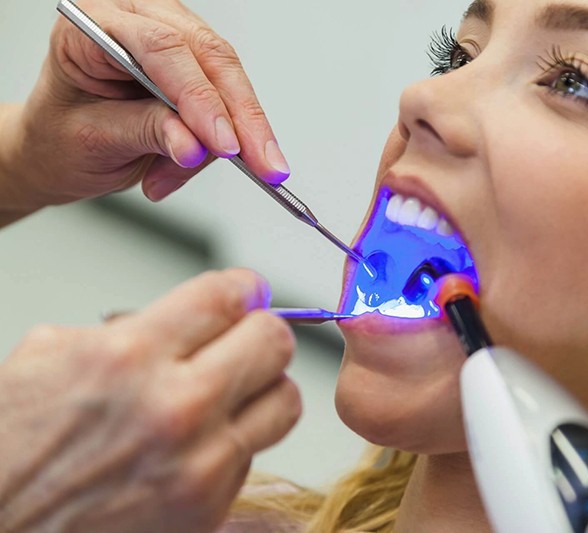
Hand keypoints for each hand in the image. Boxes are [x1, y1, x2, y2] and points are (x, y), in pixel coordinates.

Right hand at [0, 269, 300, 531]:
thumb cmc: (10, 446)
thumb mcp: (50, 354)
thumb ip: (131, 326)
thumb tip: (194, 314)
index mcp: (129, 356)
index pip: (227, 297)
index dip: (243, 287)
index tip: (246, 292)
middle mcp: (175, 408)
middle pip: (274, 342)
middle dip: (259, 331)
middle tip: (243, 337)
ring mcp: (198, 464)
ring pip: (283, 400)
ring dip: (263, 387)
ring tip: (233, 389)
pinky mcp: (208, 507)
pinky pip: (252, 453)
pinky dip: (234, 441)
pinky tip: (197, 442)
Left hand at [8, 0, 289, 211]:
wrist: (57, 148)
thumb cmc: (60, 135)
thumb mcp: (93, 139)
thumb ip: (146, 133)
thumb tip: (195, 146)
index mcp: (94, 22)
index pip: (161, 48)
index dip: (200, 98)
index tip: (224, 145)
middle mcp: (138, 18)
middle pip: (209, 57)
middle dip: (241, 118)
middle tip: (263, 164)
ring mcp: (171, 38)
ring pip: (228, 78)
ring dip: (235, 136)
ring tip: (193, 176)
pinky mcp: (194, 66)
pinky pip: (229, 99)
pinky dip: (226, 140)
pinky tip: (201, 162)